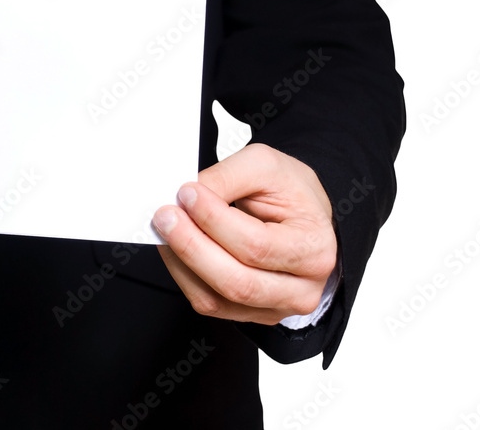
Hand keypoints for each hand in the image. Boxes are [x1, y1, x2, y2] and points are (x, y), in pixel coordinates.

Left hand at [152, 143, 336, 324]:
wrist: (301, 215)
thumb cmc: (290, 192)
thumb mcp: (265, 166)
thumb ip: (226, 178)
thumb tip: (186, 197)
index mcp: (314, 248)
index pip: (256, 245)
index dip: (214, 220)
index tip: (187, 193)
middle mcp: (301, 288)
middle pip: (236, 280)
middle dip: (192, 246)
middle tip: (166, 216)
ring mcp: (275, 306)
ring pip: (217, 299)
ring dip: (181, 262)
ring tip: (165, 229)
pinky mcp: (250, 313)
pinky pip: (209, 303)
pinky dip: (183, 275)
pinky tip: (174, 249)